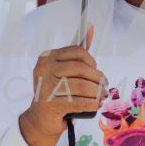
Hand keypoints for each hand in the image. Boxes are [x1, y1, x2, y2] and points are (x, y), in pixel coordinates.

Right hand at [19, 25, 106, 145]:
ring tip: (101, 97)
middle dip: (97, 79)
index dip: (92, 61)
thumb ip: (77, 53)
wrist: (40, 119)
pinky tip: (95, 105)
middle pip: (80, 68)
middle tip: (104, 87)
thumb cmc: (56, 93)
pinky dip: (91, 104)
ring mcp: (45, 87)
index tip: (96, 71)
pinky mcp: (49, 104)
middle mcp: (43, 69)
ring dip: (97, 93)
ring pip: (82, 86)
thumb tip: (91, 27)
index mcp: (47, 57)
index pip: (77, 51)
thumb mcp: (64, 71)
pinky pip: (79, 102)